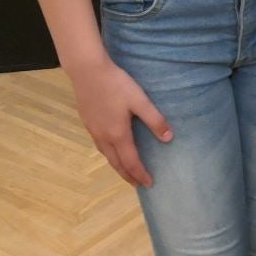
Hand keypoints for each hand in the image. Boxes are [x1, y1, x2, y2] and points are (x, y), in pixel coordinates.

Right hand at [69, 56, 172, 186]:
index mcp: (118, 134)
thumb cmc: (116, 84)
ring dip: (117, 166)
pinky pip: (100, 146)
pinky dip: (109, 154)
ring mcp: (93, 130)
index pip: (131, 162)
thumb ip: (154, 120)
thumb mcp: (140, 100)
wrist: (87, 71)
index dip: (140, 174)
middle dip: (128, 175)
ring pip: (106, 155)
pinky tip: (111, 148)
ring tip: (126, 170)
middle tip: (137, 184)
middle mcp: (104, 137)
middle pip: (116, 163)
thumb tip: (168, 139)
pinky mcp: (87, 122)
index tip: (149, 184)